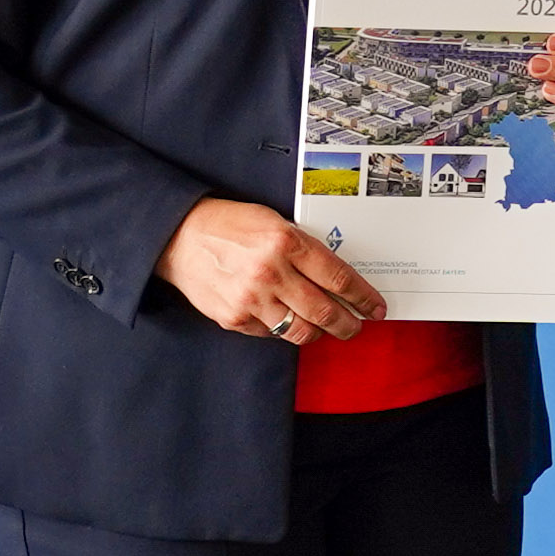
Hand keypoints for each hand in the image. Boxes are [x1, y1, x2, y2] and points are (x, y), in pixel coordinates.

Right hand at [156, 198, 384, 346]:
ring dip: (320, 333)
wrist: (179, 236)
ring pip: (301, 331)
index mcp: (285, 241)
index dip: (363, 297)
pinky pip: (272, 334)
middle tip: (356, 327)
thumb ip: (304, 247)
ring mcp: (252, 299)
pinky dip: (285, 330)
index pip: (339, 278)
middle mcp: (271, 272)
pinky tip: (288, 321)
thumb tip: (337, 277)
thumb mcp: (273, 221)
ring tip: (326, 330)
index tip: (375, 307)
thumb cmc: (229, 225)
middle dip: (348, 324)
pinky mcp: (235, 319)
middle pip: (325, 312)